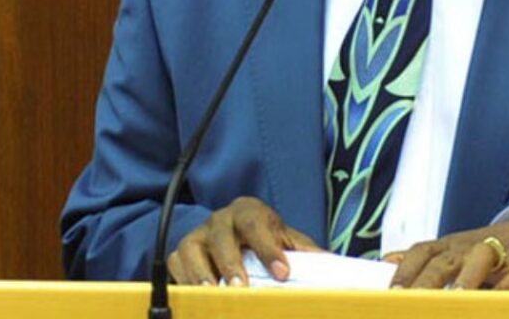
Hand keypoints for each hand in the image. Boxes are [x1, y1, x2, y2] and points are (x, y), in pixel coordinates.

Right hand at [167, 196, 320, 285]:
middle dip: (231, 263)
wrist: (237, 233)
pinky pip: (175, 263)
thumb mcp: (286, 240)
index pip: (257, 223)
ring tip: (213, 294)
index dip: (268, 247)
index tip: (282, 273)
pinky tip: (195, 297)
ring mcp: (198, 235)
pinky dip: (182, 280)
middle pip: (221, 236)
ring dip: (201, 273)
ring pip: (191, 248)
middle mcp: (221, 220)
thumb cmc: (264, 238)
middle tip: (241, 288)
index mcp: (249, 212)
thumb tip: (333, 265)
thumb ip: (305, 252)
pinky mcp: (182, 252)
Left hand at [387, 217, 508, 289]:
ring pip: (480, 258)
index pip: (421, 253)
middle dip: (429, 281)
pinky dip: (508, 288)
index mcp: (448, 246)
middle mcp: (469, 247)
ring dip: (468, 279)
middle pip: (444, 260)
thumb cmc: (482, 252)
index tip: (392, 293)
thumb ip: (420, 260)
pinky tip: (497, 303)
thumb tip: (385, 261)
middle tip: (416, 300)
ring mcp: (500, 252)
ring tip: (458, 299)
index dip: (406, 272)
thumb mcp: (451, 252)